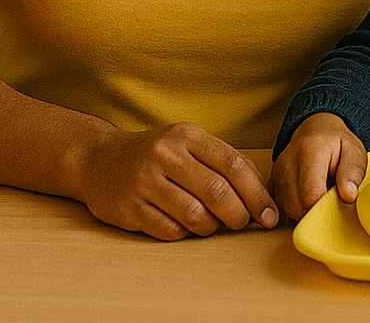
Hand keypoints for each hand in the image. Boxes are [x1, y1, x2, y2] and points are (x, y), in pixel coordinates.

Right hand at [77, 121, 278, 240]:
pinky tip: (185, 227)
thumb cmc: (157, 154)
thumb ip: (223, 161)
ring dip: (212, 227)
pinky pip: (169, 230)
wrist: (99, 159)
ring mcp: (145, 181)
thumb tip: (262, 191)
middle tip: (244, 224)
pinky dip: (185, 234)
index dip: (257, 193)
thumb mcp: (189, 144)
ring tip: (213, 225)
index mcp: (188, 135)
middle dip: (239, 214)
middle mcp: (166, 154)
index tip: (270, 214)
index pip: (234, 164)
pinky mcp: (129, 208)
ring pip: (195, 215)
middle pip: (217, 192)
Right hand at [271, 113, 366, 220]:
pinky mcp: (271, 184)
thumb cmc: (336, 143)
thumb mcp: (355, 151)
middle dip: (316, 211)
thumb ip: (354, 172)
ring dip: (305, 210)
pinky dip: (295, 209)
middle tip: (330, 195)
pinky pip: (281, 209)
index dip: (326, 208)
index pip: (311, 196)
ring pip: (288, 211)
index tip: (337, 202)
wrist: (316, 130)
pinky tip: (306, 196)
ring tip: (319, 192)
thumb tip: (349, 195)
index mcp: (310, 151)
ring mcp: (276, 173)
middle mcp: (287, 162)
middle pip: (297, 207)